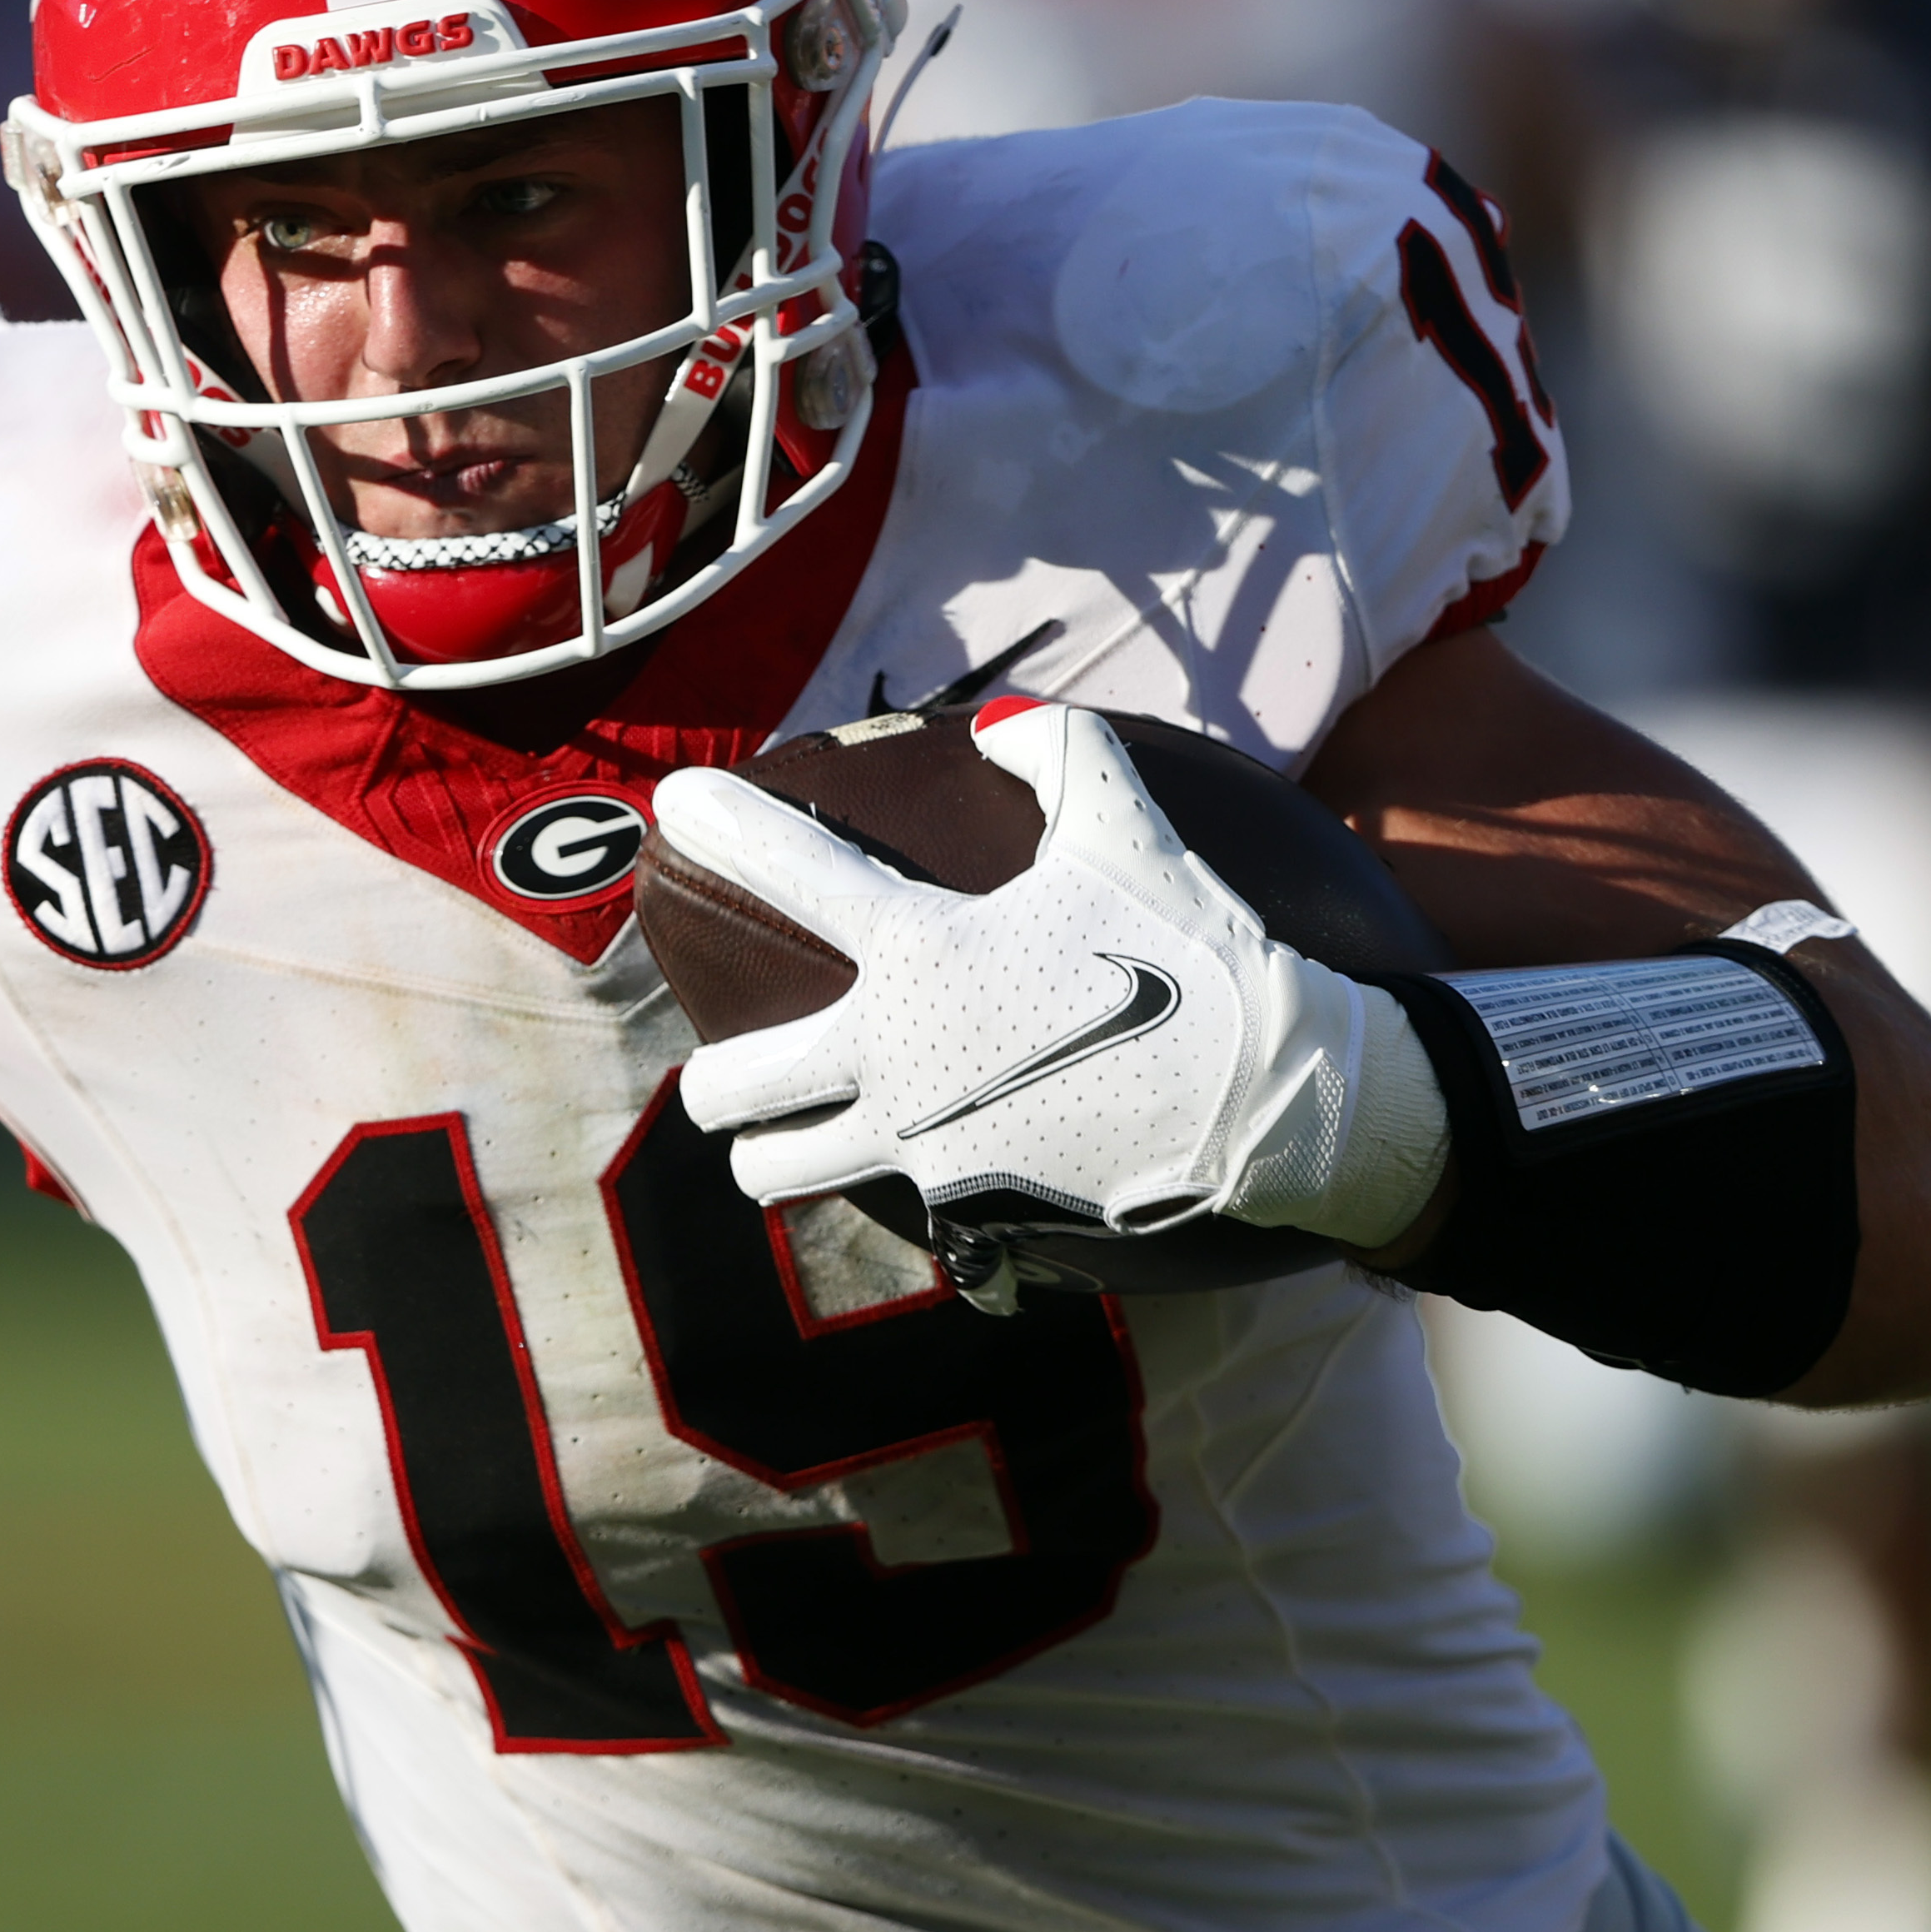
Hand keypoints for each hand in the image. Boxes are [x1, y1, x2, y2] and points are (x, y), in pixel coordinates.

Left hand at [655, 699, 1446, 1251]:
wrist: (1262, 1093)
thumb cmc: (1190, 951)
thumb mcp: (1126, 828)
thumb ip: (1056, 754)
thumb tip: (995, 728)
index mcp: (920, 950)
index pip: (790, 870)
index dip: (720, 824)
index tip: (668, 803)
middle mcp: (892, 1054)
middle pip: (728, 1087)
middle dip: (710, 1080)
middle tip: (725, 1069)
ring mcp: (918, 1140)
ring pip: (774, 1172)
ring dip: (764, 1153)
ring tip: (779, 1135)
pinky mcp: (961, 1202)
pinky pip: (881, 1200)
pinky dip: (876, 1183)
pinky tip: (902, 1158)